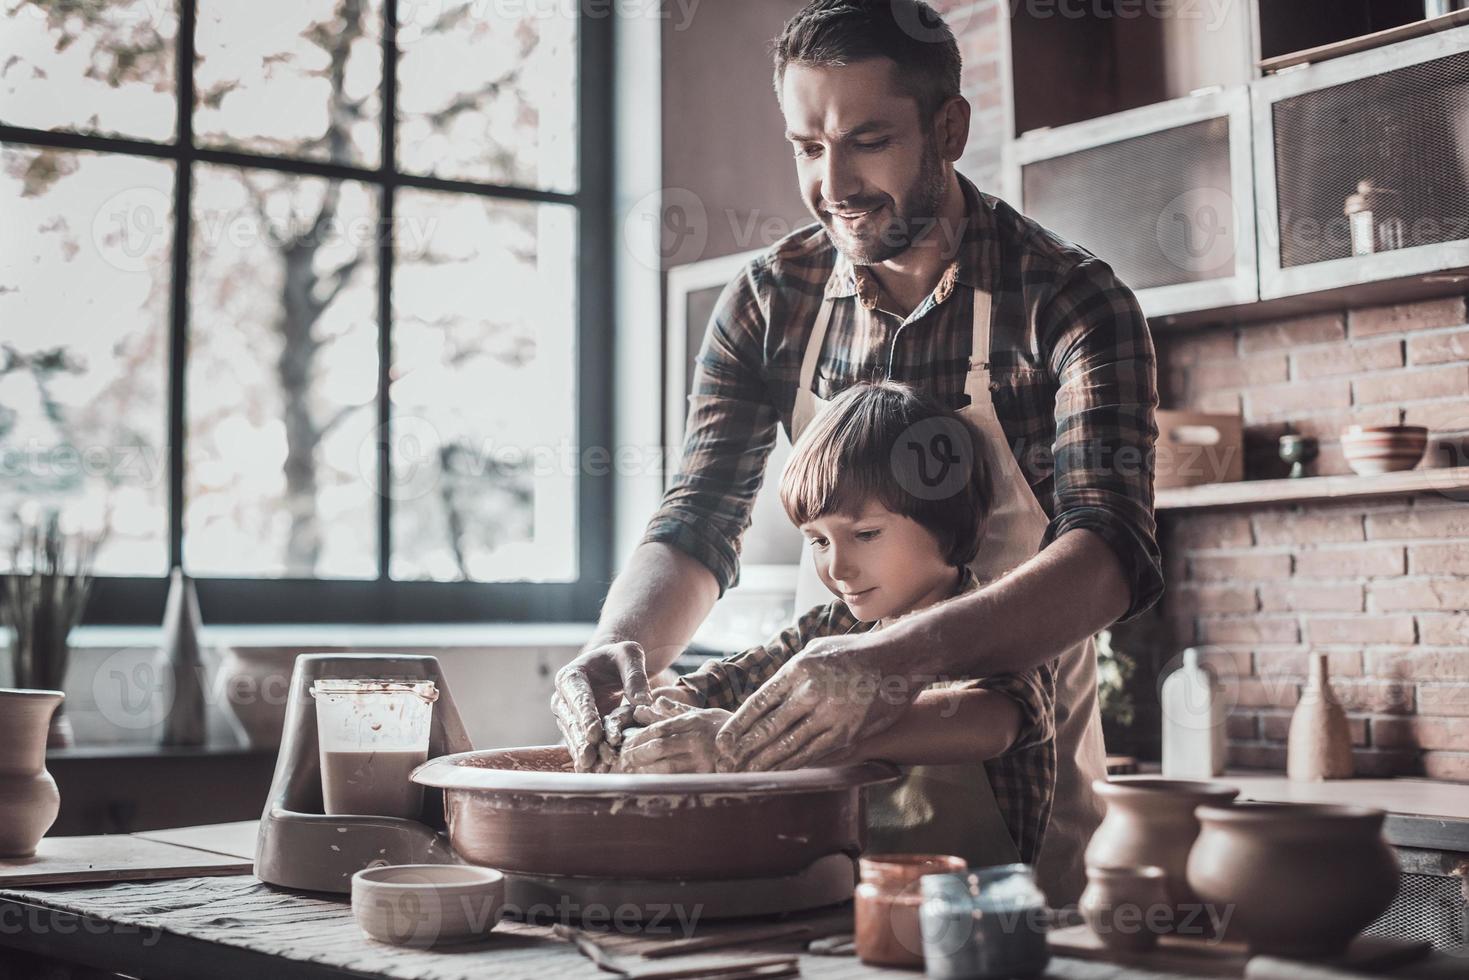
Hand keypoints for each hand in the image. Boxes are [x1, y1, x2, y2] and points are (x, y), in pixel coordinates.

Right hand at [551, 641, 652, 771]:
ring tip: (593, 769)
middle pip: (571, 722)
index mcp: (571, 677)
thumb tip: (644, 702)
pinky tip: (595, 773)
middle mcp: (563, 699)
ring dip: (583, 754)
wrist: (609, 668)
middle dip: (581, 740)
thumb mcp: (629, 655)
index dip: (586, 716)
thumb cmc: (619, 659)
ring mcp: (567, 717)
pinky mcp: (576, 731)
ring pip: (574, 738)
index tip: (593, 734)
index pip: (578, 698)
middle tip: (590, 757)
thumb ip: (635, 675)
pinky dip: (588, 759)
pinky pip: (580, 746)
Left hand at [618, 698, 730, 773]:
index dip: (639, 737)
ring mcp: (703, 759)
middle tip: (622, 759)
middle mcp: (697, 739)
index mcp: (693, 721)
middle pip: (659, 747)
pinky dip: (661, 781)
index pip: (659, 728)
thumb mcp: (701, 714)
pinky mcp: (708, 777)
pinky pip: (679, 780)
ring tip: (631, 771)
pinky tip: (650, 782)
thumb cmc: (722, 727)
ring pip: (666, 766)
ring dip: (645, 770)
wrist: (754, 744)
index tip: (624, 743)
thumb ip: (675, 709)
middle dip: (637, 754)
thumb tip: (652, 702)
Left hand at [715, 632, 916, 771]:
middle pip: (769, 727)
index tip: (723, 740)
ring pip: (790, 745)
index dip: (738, 725)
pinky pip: (814, 752)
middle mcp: (812, 692)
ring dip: (765, 762)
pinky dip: (794, 764)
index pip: (759, 702)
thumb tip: (765, 699)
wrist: (898, 659)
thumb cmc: (852, 653)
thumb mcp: (815, 650)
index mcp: (799, 669)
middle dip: (745, 748)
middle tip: (727, 763)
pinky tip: (780, 772)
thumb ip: (790, 674)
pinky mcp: (848, 732)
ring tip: (747, 773)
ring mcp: (831, 714)